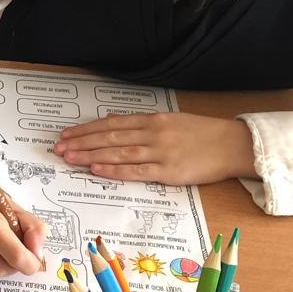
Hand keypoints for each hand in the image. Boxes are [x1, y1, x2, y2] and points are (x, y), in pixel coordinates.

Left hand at [53, 113, 257, 185]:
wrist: (233, 145)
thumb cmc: (202, 134)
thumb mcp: (171, 121)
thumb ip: (143, 125)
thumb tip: (114, 126)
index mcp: (152, 119)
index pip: (111, 124)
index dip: (86, 129)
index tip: (66, 134)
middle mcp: (153, 133)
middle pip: (109, 137)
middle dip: (81, 143)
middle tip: (58, 148)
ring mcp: (161, 152)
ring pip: (118, 153)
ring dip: (90, 156)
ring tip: (69, 158)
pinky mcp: (170, 172)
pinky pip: (136, 171)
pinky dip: (114, 170)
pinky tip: (96, 171)